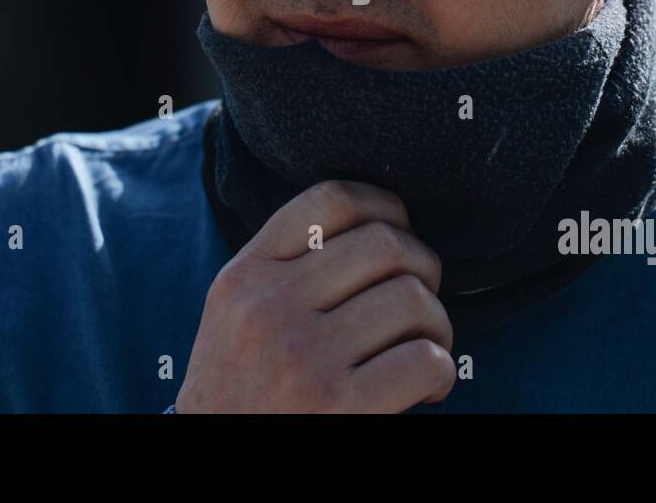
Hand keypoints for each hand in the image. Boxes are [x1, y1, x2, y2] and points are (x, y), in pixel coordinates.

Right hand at [177, 179, 455, 411]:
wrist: (215, 453)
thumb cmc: (239, 385)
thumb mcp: (235, 310)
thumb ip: (283, 265)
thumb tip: (375, 226)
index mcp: (246, 274)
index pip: (331, 200)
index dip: (384, 206)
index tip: (399, 232)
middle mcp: (270, 306)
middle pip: (384, 244)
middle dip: (423, 267)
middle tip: (420, 303)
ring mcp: (303, 354)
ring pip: (412, 299)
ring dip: (437, 324)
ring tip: (424, 347)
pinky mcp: (337, 404)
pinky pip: (423, 359)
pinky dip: (440, 370)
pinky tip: (425, 386)